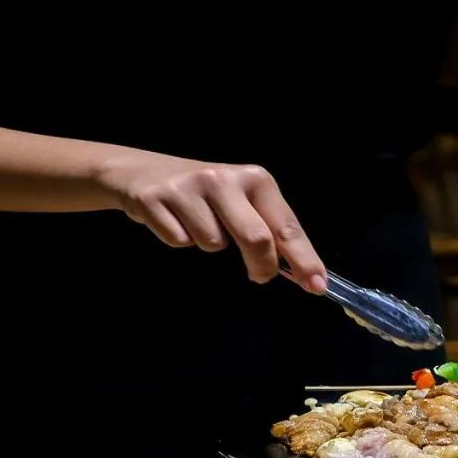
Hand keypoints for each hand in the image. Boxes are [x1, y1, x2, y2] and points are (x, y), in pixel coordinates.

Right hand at [97, 153, 326, 290]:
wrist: (140, 172)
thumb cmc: (204, 194)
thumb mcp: (242, 202)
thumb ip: (269, 231)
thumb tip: (301, 272)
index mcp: (255, 179)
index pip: (286, 226)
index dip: (304, 259)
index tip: (317, 286)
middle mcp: (225, 178)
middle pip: (256, 238)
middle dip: (262, 265)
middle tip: (260, 276)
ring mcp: (189, 187)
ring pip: (213, 244)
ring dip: (209, 244)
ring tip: (197, 223)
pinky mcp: (156, 199)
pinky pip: (179, 242)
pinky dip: (179, 239)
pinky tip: (174, 221)